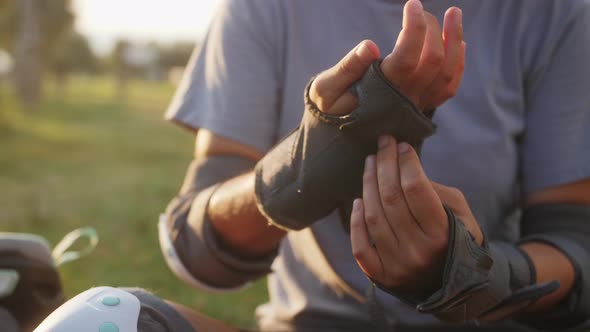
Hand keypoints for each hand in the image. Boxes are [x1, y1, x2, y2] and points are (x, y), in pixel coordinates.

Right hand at [310, 0, 464, 115]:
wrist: (338, 136)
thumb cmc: (330, 108)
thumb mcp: (326, 89)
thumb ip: (346, 68)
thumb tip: (370, 46)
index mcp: (381, 92)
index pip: (407, 57)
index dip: (415, 28)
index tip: (412, 4)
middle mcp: (404, 100)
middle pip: (433, 61)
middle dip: (434, 28)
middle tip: (420, 9)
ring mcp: (416, 105)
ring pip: (447, 74)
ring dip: (455, 41)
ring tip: (454, 14)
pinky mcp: (421, 106)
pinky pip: (448, 87)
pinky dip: (458, 64)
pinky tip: (459, 44)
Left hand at [350, 135, 482, 293]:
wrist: (453, 284)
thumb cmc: (457, 238)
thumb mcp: (459, 212)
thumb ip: (435, 191)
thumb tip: (404, 167)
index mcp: (442, 234)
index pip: (416, 189)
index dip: (406, 162)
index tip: (402, 145)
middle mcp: (418, 251)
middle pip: (391, 198)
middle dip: (385, 165)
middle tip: (382, 143)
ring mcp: (397, 266)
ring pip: (374, 216)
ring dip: (368, 184)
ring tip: (371, 163)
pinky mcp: (381, 276)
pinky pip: (360, 246)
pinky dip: (356, 221)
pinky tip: (358, 200)